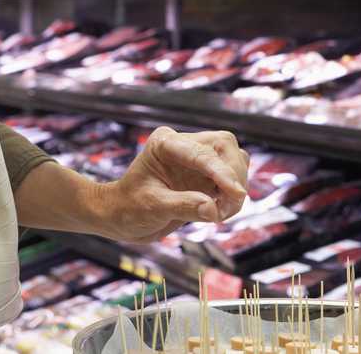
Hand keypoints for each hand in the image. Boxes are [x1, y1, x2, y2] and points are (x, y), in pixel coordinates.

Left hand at [104, 126, 248, 243]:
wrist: (123, 217)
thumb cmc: (129, 208)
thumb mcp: (151, 208)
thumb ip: (182, 206)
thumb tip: (212, 209)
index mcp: (164, 143)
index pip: (201, 152)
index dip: (222, 172)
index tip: (237, 193)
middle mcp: (183, 144)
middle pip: (225, 147)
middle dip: (233, 177)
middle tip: (225, 210)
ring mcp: (197, 157)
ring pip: (234, 159)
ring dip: (236, 187)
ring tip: (220, 214)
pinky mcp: (207, 174)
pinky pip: (233, 177)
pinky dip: (233, 195)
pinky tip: (219, 212)